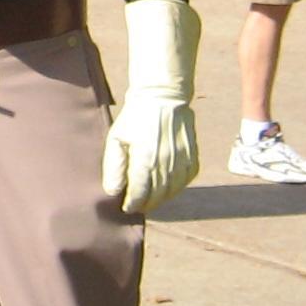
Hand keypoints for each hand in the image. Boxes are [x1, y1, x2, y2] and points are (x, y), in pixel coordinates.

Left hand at [103, 0, 201, 215]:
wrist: (163, 98)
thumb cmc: (135, 117)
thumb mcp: (117, 139)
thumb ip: (114, 167)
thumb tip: (113, 191)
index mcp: (146, 161)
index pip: (140, 194)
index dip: (132, 204)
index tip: (126, 207)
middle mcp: (167, 164)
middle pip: (157, 196)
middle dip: (145, 204)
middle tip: (136, 206)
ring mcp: (182, 162)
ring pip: (172, 192)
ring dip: (160, 199)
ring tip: (149, 200)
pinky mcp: (193, 158)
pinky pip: (185, 182)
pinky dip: (175, 189)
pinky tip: (166, 188)